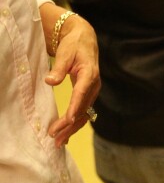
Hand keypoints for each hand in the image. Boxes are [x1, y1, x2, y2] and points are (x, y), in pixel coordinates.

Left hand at [43, 12, 100, 146]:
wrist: (85, 40)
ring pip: (84, 113)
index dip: (75, 107)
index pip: (82, 93)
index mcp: (90, 73)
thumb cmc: (74, 45)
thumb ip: (58, 68)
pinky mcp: (88, 94)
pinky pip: (83, 112)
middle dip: (69, 124)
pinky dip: (75, 124)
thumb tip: (50, 81)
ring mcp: (92, 91)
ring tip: (59, 141)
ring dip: (72, 128)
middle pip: (83, 108)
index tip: (67, 120)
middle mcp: (94, 85)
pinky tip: (66, 135)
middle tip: (55, 136)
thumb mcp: (65, 53)